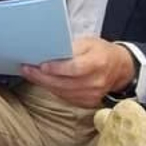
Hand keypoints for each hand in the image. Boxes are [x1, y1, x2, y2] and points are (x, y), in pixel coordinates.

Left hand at [20, 37, 134, 107]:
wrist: (119, 68)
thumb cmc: (100, 52)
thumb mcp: (88, 42)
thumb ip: (71, 47)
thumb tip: (50, 52)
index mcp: (98, 63)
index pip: (75, 68)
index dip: (57, 68)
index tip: (41, 65)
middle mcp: (96, 82)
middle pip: (64, 82)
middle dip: (42, 76)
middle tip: (26, 68)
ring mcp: (92, 95)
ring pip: (62, 91)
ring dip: (43, 83)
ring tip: (30, 73)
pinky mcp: (87, 102)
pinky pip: (64, 96)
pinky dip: (52, 88)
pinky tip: (42, 80)